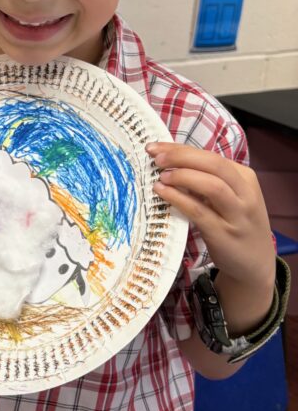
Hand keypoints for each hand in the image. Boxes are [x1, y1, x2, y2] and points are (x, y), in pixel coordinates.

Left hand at [147, 142, 274, 291]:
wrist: (255, 263)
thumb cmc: (235, 224)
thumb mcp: (230, 197)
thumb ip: (208, 179)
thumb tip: (170, 160)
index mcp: (245, 178)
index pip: (211, 155)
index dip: (181, 148)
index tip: (156, 147)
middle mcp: (245, 193)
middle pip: (214, 164)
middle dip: (182, 157)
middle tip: (156, 157)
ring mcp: (237, 215)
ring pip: (212, 186)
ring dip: (183, 176)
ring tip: (160, 176)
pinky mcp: (224, 234)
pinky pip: (199, 212)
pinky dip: (179, 199)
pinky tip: (163, 193)